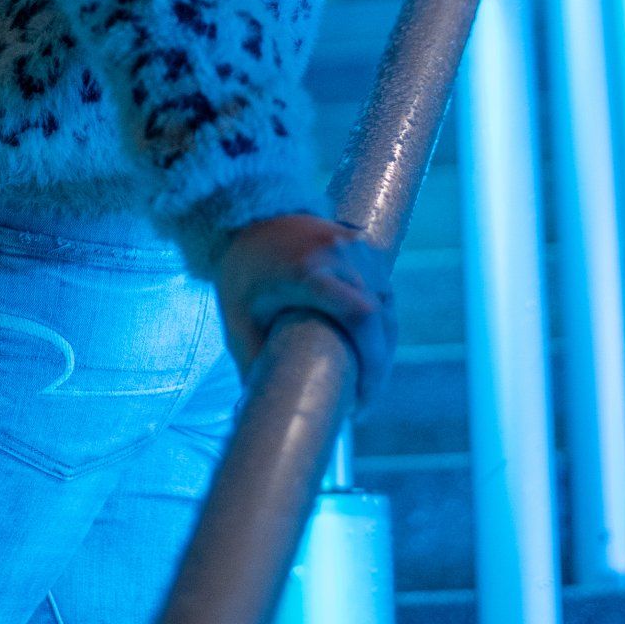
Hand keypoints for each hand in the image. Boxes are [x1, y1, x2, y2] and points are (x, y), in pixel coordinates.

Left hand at [209, 212, 397, 408]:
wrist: (249, 213)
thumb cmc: (241, 269)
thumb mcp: (237, 318)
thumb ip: (252, 362)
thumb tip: (261, 410)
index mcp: (308, 271)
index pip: (358, 314)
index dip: (370, 359)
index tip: (361, 398)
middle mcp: (339, 256)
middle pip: (378, 319)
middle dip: (377, 366)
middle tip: (363, 402)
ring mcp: (356, 248)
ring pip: (387, 307)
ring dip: (383, 348)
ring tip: (367, 383)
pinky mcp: (364, 247)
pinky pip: (383, 292)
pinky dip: (382, 325)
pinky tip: (371, 351)